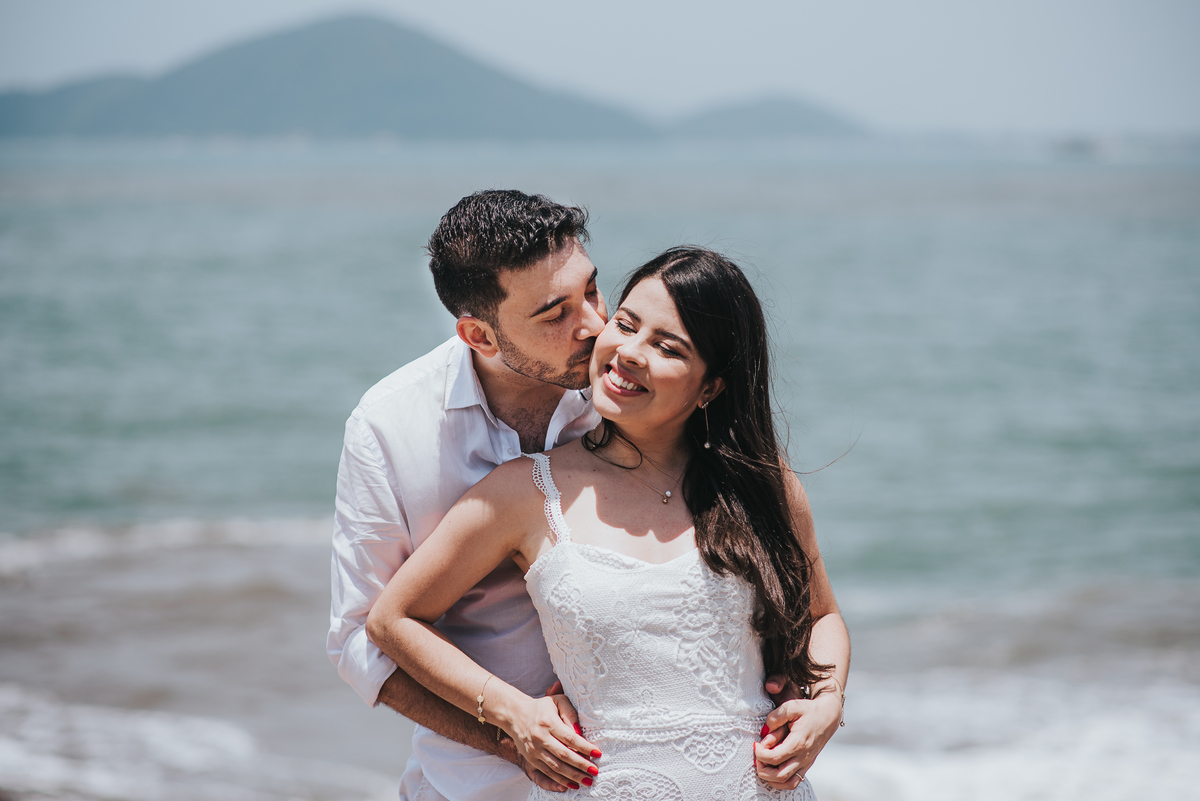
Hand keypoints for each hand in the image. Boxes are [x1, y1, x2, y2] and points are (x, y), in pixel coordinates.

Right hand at [506, 693, 599, 790]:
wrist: (515, 715)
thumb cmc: (541, 708)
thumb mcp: (557, 701)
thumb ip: (570, 714)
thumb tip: (580, 732)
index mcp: (548, 722)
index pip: (569, 738)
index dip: (584, 747)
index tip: (597, 753)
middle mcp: (540, 737)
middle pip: (563, 755)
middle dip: (581, 765)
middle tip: (595, 771)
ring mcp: (534, 750)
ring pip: (555, 767)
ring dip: (572, 776)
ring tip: (587, 781)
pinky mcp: (531, 759)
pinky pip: (546, 773)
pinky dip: (559, 781)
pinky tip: (572, 785)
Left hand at [753, 675, 841, 789]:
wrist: (828, 716)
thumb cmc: (808, 710)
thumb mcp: (791, 707)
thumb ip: (775, 717)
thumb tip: (764, 732)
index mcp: (798, 743)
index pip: (774, 757)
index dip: (760, 753)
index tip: (756, 743)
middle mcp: (803, 757)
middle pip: (778, 775)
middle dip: (762, 768)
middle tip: (757, 755)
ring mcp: (806, 763)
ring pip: (786, 782)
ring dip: (771, 777)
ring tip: (763, 763)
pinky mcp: (806, 765)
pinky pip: (793, 782)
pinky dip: (781, 781)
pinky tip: (773, 770)